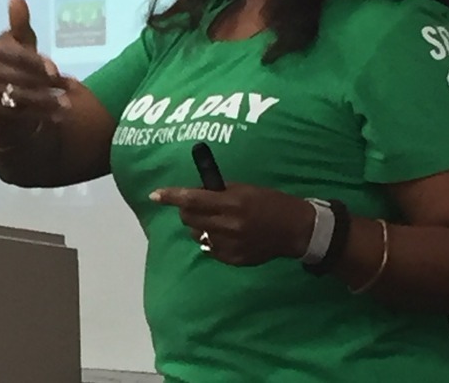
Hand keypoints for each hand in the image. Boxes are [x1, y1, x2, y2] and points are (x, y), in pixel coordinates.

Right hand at [0, 0, 72, 124]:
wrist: (1, 95)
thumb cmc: (15, 62)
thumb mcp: (21, 41)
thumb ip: (20, 23)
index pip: (13, 55)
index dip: (34, 62)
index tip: (55, 70)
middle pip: (16, 77)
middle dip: (43, 83)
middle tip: (68, 88)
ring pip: (17, 97)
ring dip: (44, 101)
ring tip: (67, 104)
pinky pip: (17, 114)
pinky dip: (39, 115)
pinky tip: (57, 116)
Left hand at [149, 182, 313, 265]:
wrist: (294, 229)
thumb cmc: (268, 202)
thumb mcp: (243, 189)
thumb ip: (218, 192)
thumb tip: (195, 193)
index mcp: (231, 203)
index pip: (192, 199)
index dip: (171, 196)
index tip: (155, 195)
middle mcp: (228, 225)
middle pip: (189, 218)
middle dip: (186, 210)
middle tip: (195, 204)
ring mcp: (230, 245)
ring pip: (197, 234)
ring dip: (198, 225)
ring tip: (214, 220)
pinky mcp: (233, 260)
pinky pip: (209, 249)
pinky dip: (211, 239)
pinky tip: (224, 234)